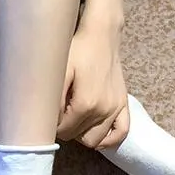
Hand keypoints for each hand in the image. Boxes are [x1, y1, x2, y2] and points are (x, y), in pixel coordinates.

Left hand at [57, 23, 129, 149]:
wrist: (101, 35)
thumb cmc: (77, 51)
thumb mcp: (59, 73)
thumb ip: (54, 101)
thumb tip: (51, 123)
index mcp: (85, 104)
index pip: (64, 131)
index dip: (54, 126)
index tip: (50, 114)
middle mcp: (103, 110)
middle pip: (79, 137)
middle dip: (67, 130)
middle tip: (61, 114)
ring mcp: (116, 109)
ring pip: (96, 140)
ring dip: (83, 134)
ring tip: (75, 119)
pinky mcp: (124, 104)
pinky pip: (121, 133)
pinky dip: (108, 139)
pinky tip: (96, 134)